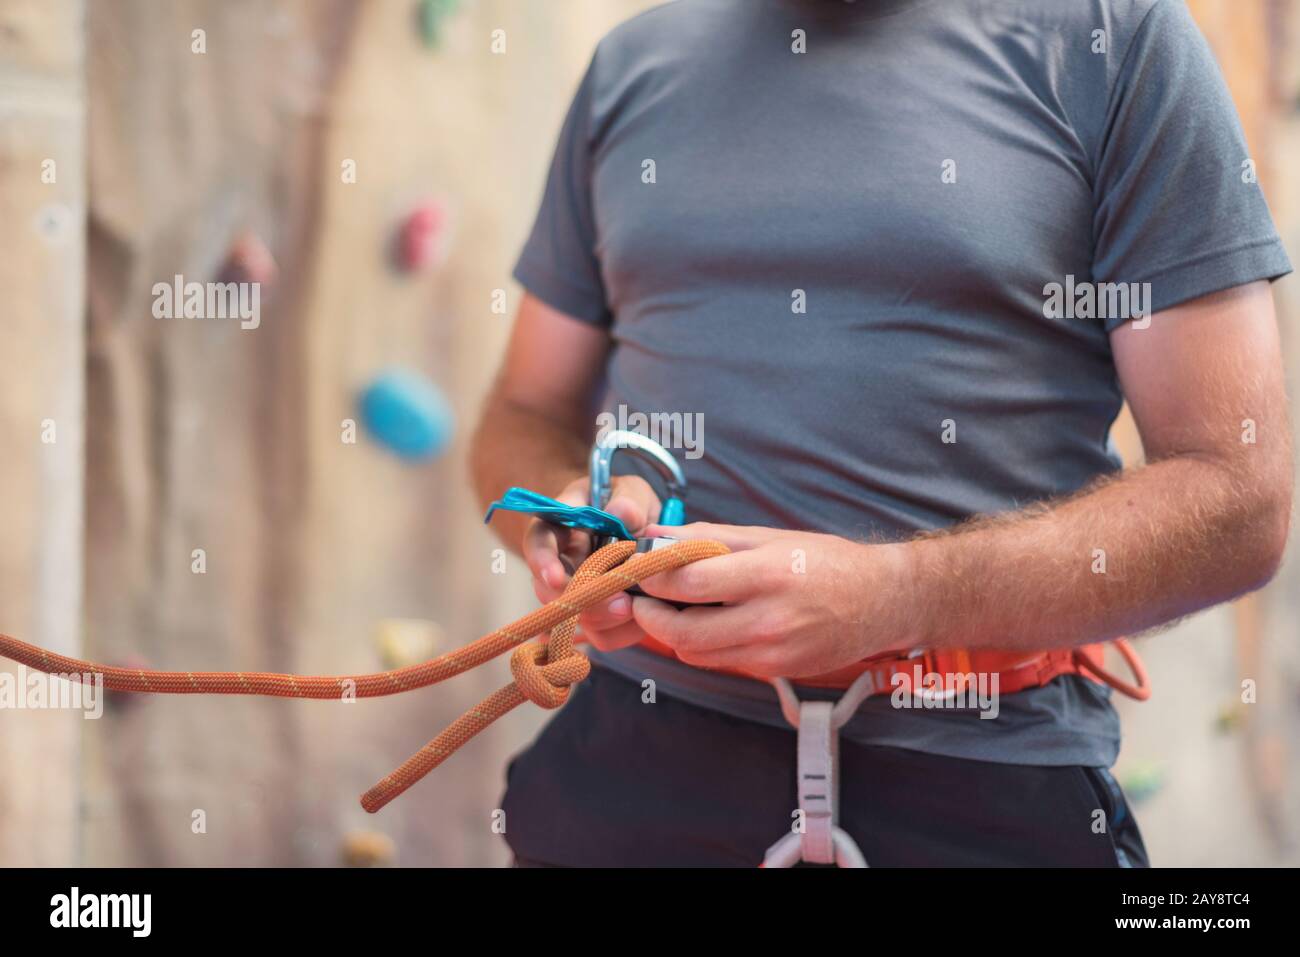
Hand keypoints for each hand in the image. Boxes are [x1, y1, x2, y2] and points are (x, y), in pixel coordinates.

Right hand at [522, 474, 660, 651]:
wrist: (639, 530)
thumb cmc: (627, 504)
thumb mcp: (631, 491)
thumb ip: (629, 500)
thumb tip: (621, 514)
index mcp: (559, 526)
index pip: (538, 541)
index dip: (542, 562)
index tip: (556, 579)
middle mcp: (559, 564)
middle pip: (552, 592)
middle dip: (584, 601)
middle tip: (619, 602)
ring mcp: (576, 594)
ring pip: (576, 620)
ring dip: (606, 618)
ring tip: (635, 607)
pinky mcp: (598, 617)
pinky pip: (602, 636)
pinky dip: (623, 630)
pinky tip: (643, 615)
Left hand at [631, 522, 912, 678]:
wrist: (881, 602)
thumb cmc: (825, 562)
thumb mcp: (769, 537)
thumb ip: (710, 537)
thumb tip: (658, 535)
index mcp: (765, 576)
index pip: (687, 585)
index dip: (653, 580)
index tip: (642, 570)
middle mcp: (767, 620)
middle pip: (682, 632)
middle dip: (651, 615)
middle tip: (642, 599)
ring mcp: (771, 653)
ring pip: (696, 654)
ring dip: (673, 634)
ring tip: (674, 609)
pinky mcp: (775, 673)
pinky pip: (722, 662)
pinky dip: (705, 645)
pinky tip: (710, 622)